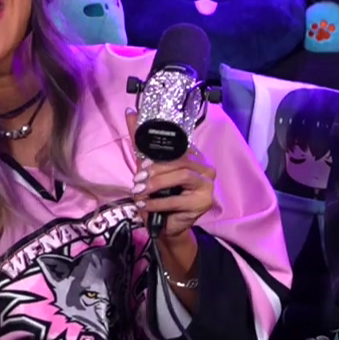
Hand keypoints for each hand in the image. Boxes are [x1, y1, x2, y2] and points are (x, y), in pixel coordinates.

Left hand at [126, 110, 217, 243]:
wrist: (167, 227)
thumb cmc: (159, 196)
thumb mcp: (148, 169)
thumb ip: (141, 143)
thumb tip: (130, 112)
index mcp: (195, 157)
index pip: (179, 147)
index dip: (160, 155)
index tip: (142, 165)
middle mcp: (206, 168)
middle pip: (180, 162)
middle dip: (155, 171)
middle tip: (137, 181)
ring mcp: (208, 185)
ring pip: (181, 176)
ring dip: (156, 184)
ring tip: (140, 192)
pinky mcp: (204, 202)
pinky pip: (177, 199)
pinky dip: (157, 202)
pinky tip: (144, 204)